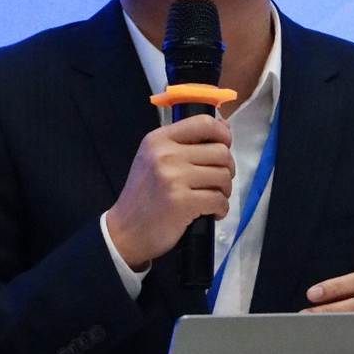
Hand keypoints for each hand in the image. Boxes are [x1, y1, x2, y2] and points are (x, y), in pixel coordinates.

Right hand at [104, 115, 233, 269]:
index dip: (223, 134)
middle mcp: (166, 154)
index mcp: (158, 139)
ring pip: (223, 176)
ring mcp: (174, 178)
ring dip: (224, 191)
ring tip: (212, 198)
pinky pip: (219, 200)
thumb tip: (223, 126)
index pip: (204, 123)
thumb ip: (183, 143)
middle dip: (227, 169)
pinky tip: (211, 213)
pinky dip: (221, 209)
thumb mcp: (154, 158)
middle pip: (221, 152)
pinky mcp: (182, 202)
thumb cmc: (144, 195)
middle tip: (217, 183)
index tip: (224, 147)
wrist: (126, 231)